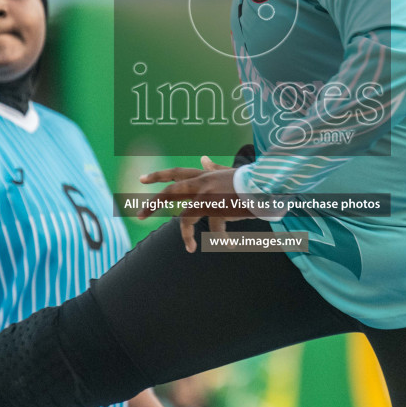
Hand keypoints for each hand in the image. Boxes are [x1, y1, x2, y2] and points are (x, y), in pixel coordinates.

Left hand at [139, 156, 255, 252]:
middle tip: (139, 216)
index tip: (141, 179)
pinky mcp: (219, 210)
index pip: (175, 173)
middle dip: (153, 203)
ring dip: (186, 235)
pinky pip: (215, 230)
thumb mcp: (228, 171)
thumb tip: (203, 158)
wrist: (265, 183)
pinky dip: (221, 239)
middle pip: (170, 192)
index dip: (158, 176)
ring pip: (186, 217)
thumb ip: (214, 167)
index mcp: (203, 176)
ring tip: (190, 247)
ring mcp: (209, 197)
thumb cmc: (249, 179)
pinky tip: (228, 245)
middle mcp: (202, 184)